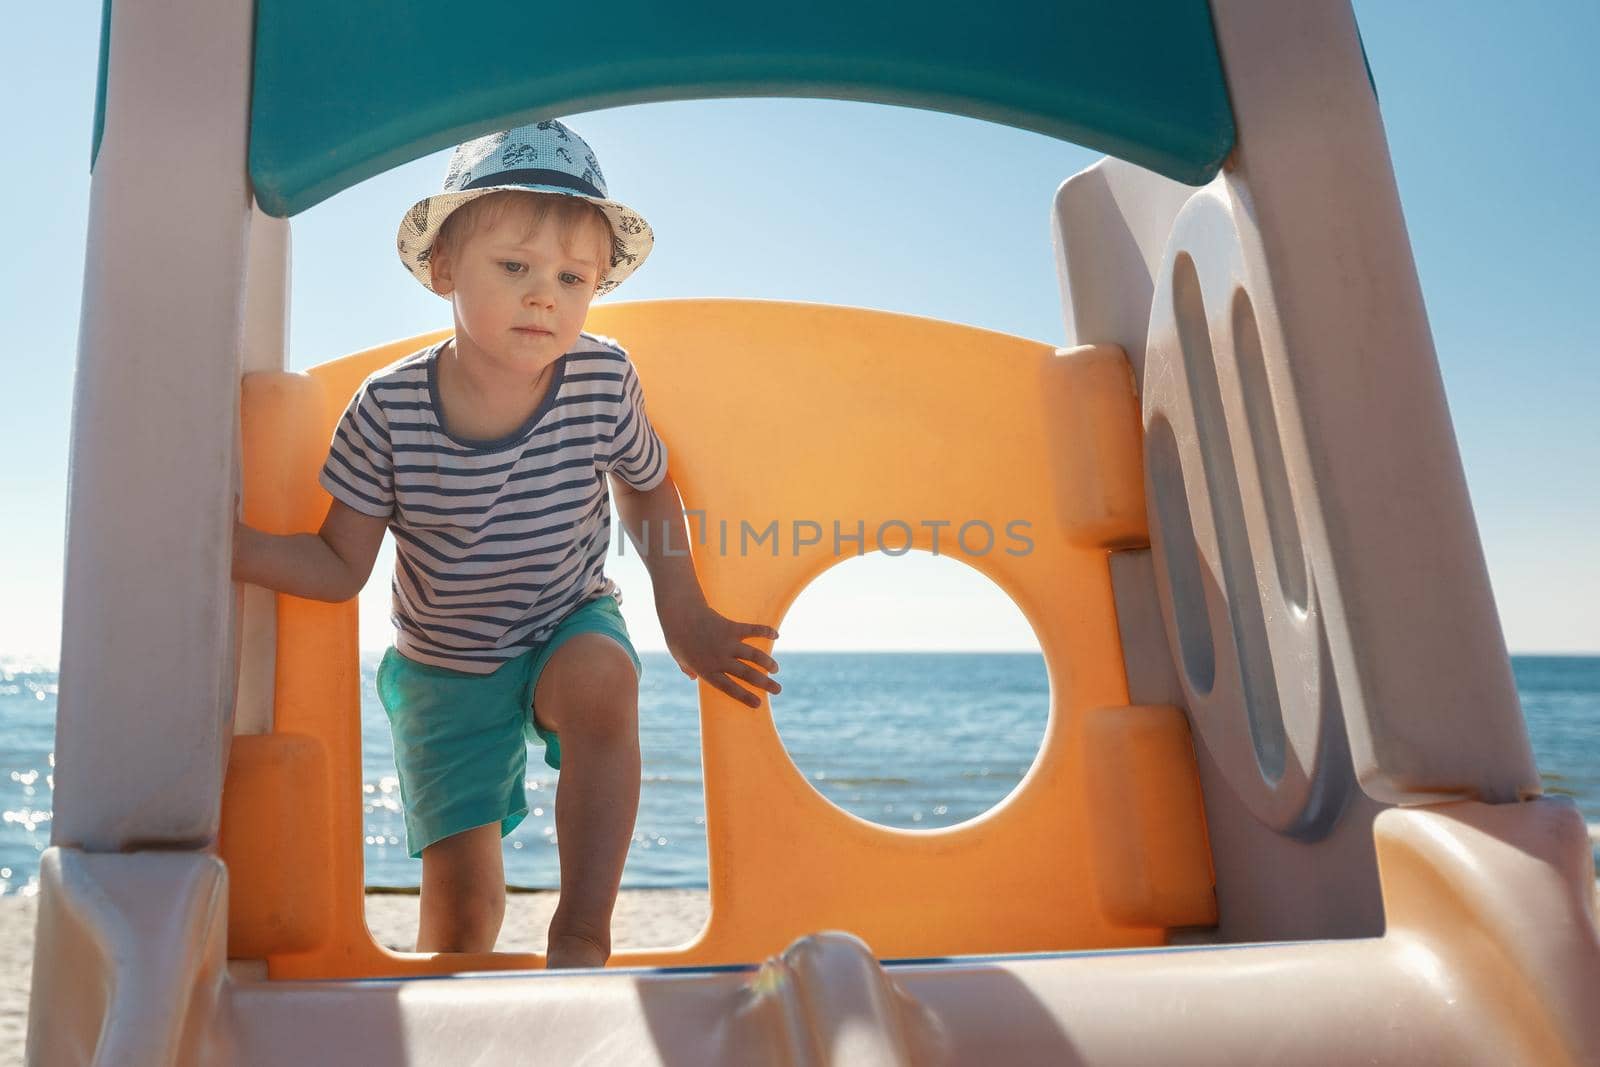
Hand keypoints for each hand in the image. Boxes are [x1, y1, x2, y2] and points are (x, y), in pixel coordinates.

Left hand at [659, 599, 780, 708]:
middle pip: (747, 674)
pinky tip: (776, 635)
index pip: (729, 688)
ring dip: (767, 662)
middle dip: (764, 683)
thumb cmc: (676, 637)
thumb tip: (691, 677)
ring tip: (775, 669)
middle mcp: (720, 659)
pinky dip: (765, 631)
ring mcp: (727, 643)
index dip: (745, 697)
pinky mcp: (731, 627)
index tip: (758, 704)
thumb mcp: (678, 657)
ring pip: (753, 655)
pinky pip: (752, 630)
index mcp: (707, 670)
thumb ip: (687, 669)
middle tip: (778, 690)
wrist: (679, 613)